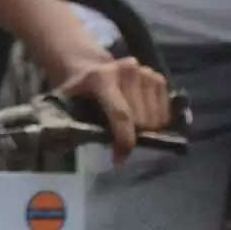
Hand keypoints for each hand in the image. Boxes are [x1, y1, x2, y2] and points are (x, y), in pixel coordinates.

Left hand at [43, 51, 175, 161]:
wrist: (91, 69)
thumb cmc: (79, 93)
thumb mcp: (65, 104)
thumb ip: (68, 122)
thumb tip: (71, 145)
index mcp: (101, 77)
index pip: (120, 114)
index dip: (123, 140)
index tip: (119, 160)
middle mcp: (128, 71)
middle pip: (141, 120)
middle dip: (132, 137)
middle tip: (119, 142)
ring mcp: (146, 73)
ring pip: (155, 119)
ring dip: (145, 131)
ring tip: (129, 129)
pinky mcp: (158, 78)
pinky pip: (165, 113)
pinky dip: (156, 124)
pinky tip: (142, 121)